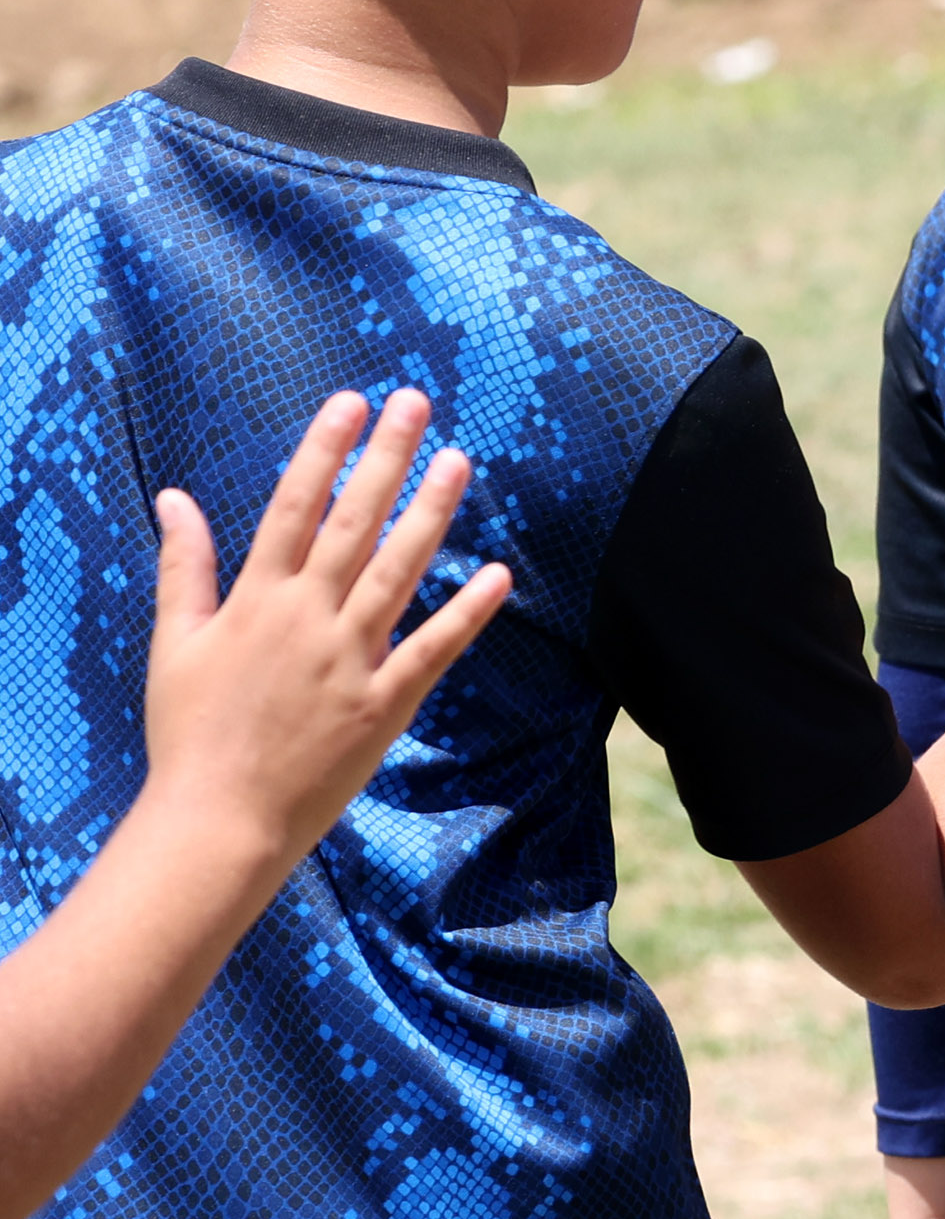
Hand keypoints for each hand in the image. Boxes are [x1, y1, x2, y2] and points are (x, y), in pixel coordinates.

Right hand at [147, 389, 515, 877]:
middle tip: (415, 402)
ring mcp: (349, 658)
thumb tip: (172, 498)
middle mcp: (306, 618)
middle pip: (353, 522)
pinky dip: (468, 612)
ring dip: (431, 512)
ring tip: (458, 460)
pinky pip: (434, 648)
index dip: (323, 450)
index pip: (293, 506)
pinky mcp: (384, 702)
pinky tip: (498, 574)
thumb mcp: (174, 642)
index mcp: (255, 600)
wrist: (217, 816)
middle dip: (384, 457)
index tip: (349, 402)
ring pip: (399, 570)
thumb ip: (183, 566)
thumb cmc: (190, 730)